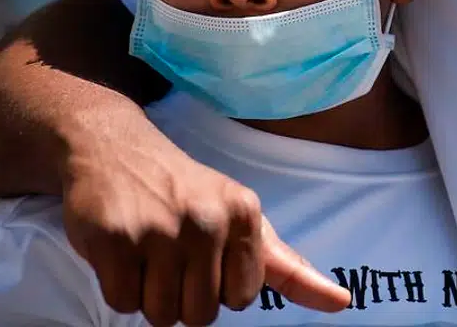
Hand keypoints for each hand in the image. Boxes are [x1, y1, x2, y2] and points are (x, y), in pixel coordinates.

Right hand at [61, 135, 350, 325]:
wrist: (115, 146)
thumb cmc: (183, 190)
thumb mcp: (240, 214)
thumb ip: (285, 264)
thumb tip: (341, 301)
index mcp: (244, 214)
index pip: (243, 299)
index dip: (218, 287)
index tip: (206, 255)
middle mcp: (208, 220)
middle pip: (200, 315)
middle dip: (182, 295)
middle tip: (170, 253)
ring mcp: (161, 230)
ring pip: (161, 314)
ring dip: (149, 293)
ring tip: (146, 249)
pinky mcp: (116, 240)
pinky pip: (123, 302)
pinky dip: (119, 286)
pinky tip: (121, 248)